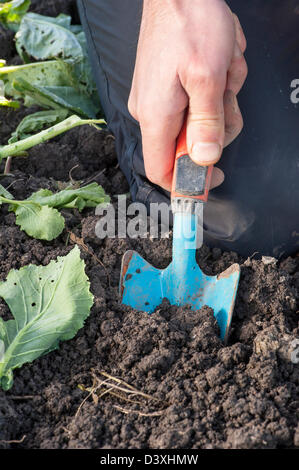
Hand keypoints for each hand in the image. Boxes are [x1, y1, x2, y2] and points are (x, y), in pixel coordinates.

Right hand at [128, 0, 246, 190]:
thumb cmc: (189, 23)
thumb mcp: (209, 76)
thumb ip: (207, 122)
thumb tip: (205, 159)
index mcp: (155, 115)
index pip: (162, 170)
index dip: (186, 184)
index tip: (211, 182)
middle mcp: (150, 113)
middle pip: (187, 148)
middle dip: (216, 129)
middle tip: (227, 100)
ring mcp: (157, 101)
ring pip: (196, 126)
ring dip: (219, 105)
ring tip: (222, 73)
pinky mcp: (165, 90)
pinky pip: (194, 106)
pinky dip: (212, 92)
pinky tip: (215, 69)